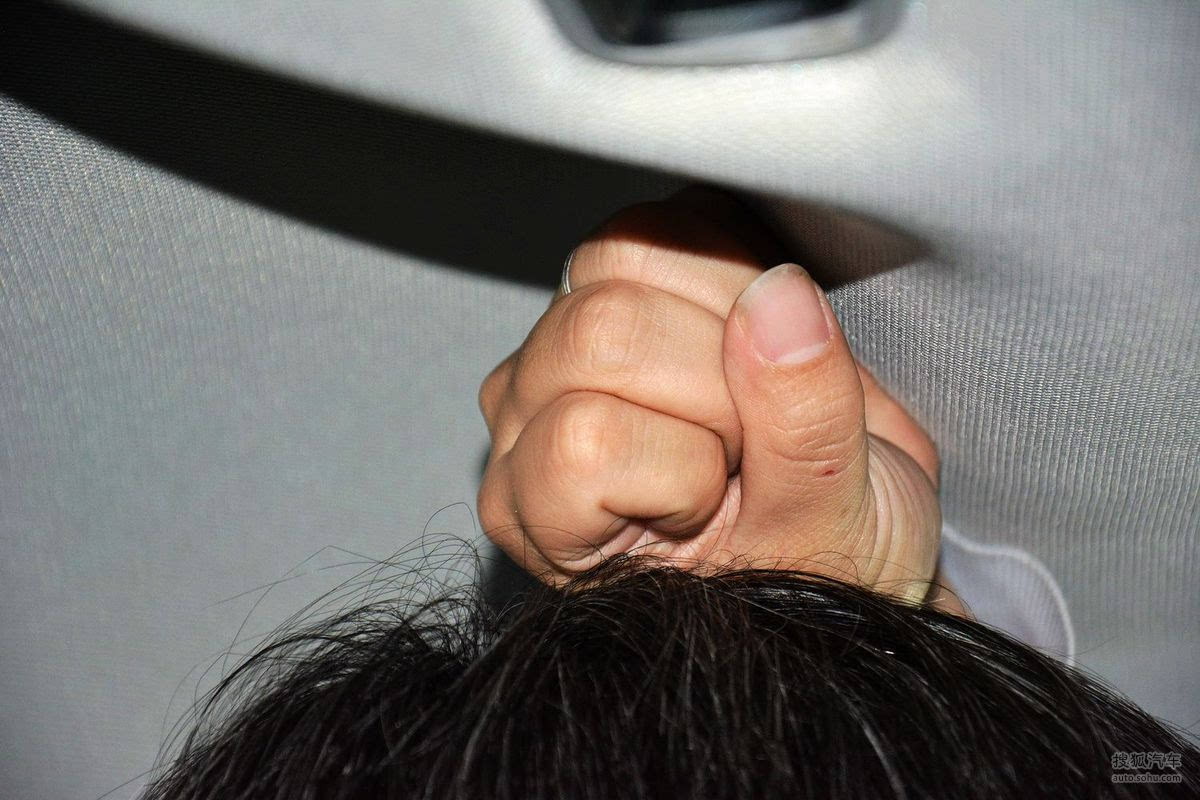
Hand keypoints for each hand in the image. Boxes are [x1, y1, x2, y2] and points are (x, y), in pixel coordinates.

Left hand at [478, 188, 942, 600]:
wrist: (831, 537)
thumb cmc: (811, 565)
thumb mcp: (833, 532)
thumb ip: (805, 428)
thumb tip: (777, 299)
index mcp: (545, 512)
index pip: (586, 438)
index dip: (693, 456)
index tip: (734, 494)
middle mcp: (525, 422)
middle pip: (600, 329)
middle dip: (716, 374)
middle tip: (754, 434)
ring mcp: (558, 343)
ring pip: (624, 255)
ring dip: (725, 310)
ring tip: (750, 391)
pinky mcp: (609, 280)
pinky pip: (664, 220)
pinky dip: (732, 264)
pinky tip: (746, 340)